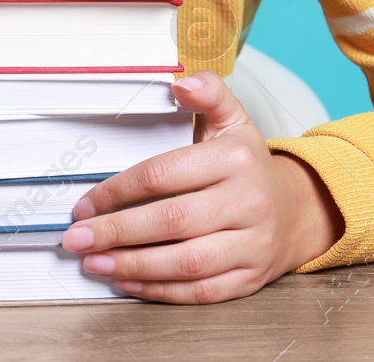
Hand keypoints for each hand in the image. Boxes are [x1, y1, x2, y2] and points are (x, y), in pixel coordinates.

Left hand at [59, 70, 342, 303]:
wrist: (296, 211)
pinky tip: (127, 282)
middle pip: (172, 221)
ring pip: (186, 262)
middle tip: (77, 238)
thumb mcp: (233, 120)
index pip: (165, 174)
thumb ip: (208, 94)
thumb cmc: (247, 166)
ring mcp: (252, 244)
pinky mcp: (250, 279)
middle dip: (116, 232)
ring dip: (133, 266)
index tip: (87, 203)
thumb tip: (181, 82)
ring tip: (94, 263)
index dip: (119, 190)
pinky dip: (159, 290)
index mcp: (235, 159)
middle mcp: (248, 202)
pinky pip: (201, 292)